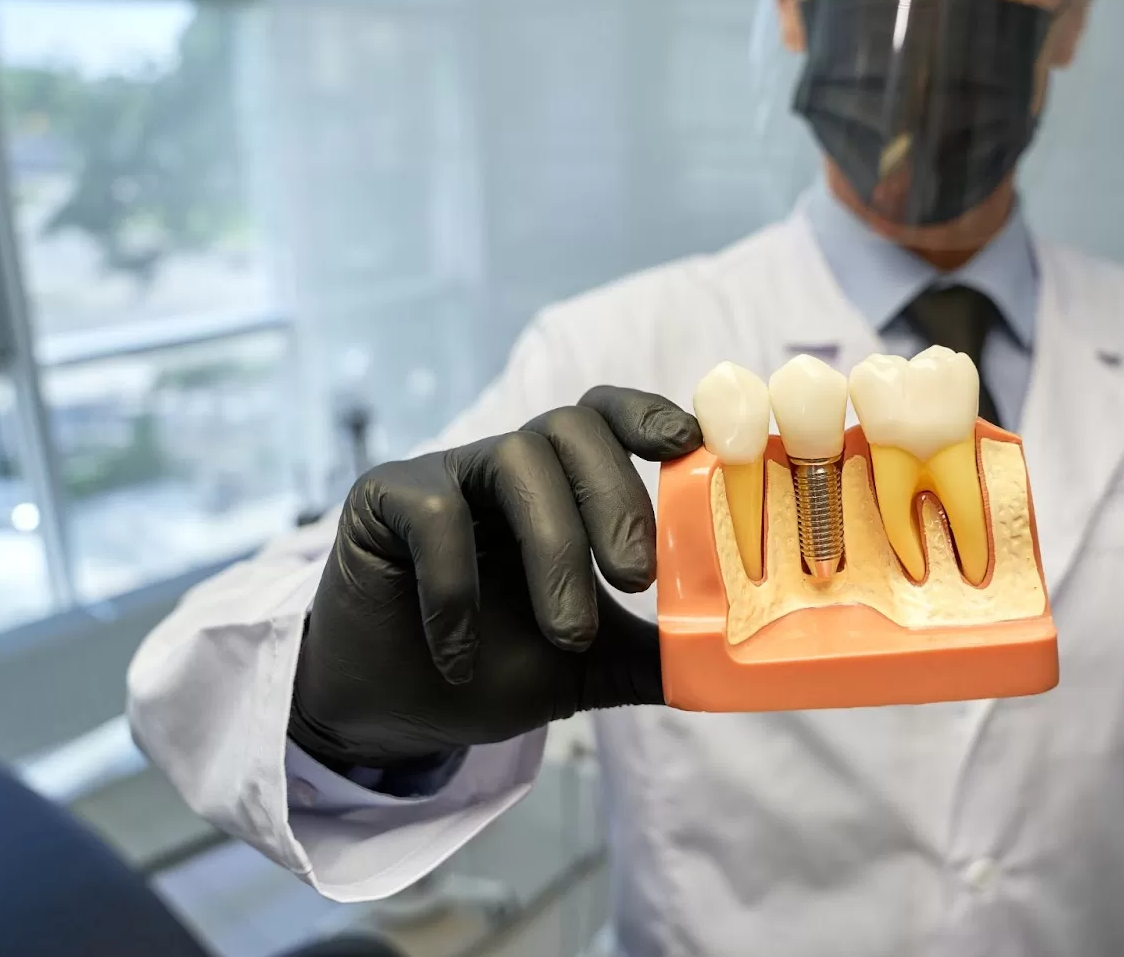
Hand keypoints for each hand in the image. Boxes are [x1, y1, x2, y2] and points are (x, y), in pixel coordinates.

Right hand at [288, 386, 702, 771]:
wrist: (394, 709)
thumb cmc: (495, 668)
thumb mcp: (591, 663)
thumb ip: (657, 650)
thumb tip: (740, 660)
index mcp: (563, 483)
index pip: (611, 417)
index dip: (652, 413)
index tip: (693, 442)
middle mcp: (508, 464)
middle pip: (572, 427)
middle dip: (616, 497)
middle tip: (638, 579)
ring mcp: (444, 473)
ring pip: (512, 458)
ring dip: (554, 546)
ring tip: (569, 634)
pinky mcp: (382, 497)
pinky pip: (434, 513)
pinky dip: (457, 586)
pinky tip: (462, 654)